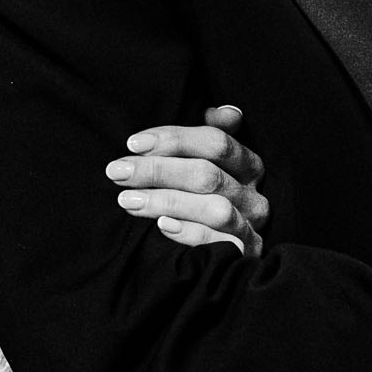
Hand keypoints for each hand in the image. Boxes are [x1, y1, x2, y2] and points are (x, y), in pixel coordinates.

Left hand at [106, 105, 268, 254]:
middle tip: (117, 171)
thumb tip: (220, 111)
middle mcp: (254, 194)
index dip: (174, 139)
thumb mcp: (213, 166)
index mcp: (248, 165)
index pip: (216, 142)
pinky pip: (218, 243)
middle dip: (158, 171)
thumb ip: (214, 136)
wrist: (223, 260)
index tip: (133, 143)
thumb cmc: (208, 200)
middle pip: (207, 175)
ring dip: (166, 201)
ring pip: (213, 209)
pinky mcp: (245, 254)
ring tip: (127, 200)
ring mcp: (251, 226)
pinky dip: (190, 233)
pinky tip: (162, 225)